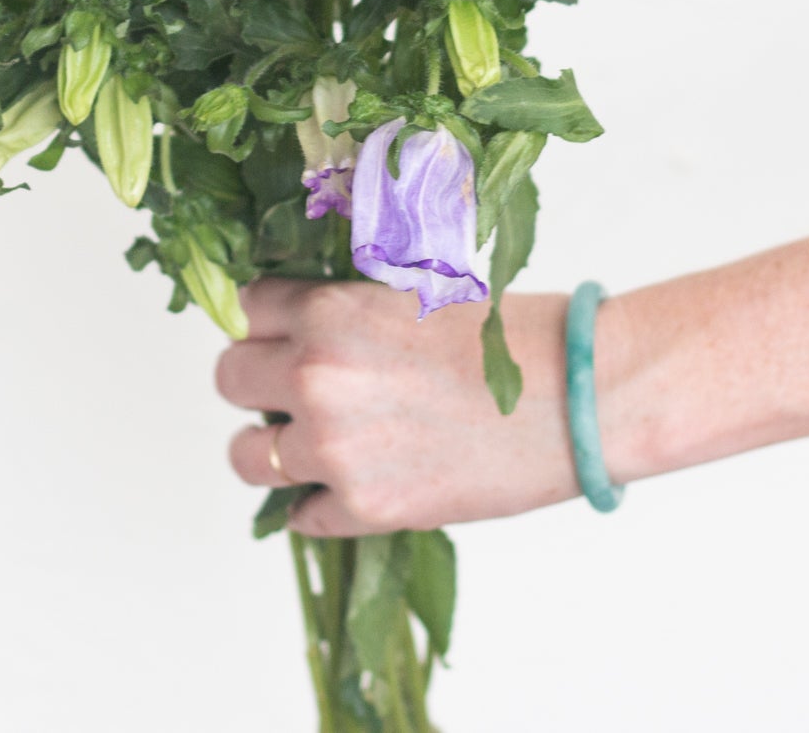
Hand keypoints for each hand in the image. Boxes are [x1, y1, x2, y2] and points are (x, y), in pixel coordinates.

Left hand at [215, 279, 582, 535]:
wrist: (578, 395)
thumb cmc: (512, 335)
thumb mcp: (413, 292)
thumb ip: (347, 310)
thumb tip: (299, 326)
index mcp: (328, 313)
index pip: (244, 310)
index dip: (264, 323)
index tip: (280, 334)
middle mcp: (316, 378)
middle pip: (229, 378)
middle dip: (258, 382)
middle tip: (294, 389)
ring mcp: (335, 448)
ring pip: (246, 457)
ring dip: (271, 450)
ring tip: (312, 445)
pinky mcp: (365, 508)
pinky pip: (301, 516)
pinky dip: (320, 505)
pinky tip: (355, 485)